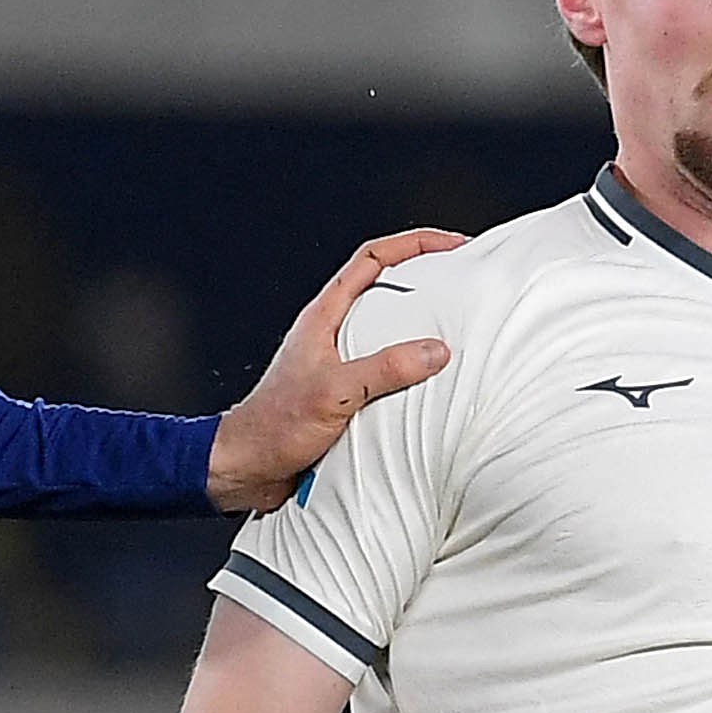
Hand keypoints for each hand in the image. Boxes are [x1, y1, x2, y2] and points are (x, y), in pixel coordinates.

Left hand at [202, 229, 464, 513]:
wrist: (246, 468)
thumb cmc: (273, 426)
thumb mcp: (334, 392)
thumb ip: (385, 369)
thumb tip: (435, 351)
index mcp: (325, 316)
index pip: (374, 259)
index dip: (414, 244)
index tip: (453, 246)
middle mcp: (334, 334)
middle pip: (387, 290)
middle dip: (427, 282)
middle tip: (465, 286)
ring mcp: (340, 363)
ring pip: (390, 334)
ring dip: (422, 331)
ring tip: (459, 334)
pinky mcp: (346, 395)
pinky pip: (388, 374)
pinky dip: (413, 374)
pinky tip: (434, 388)